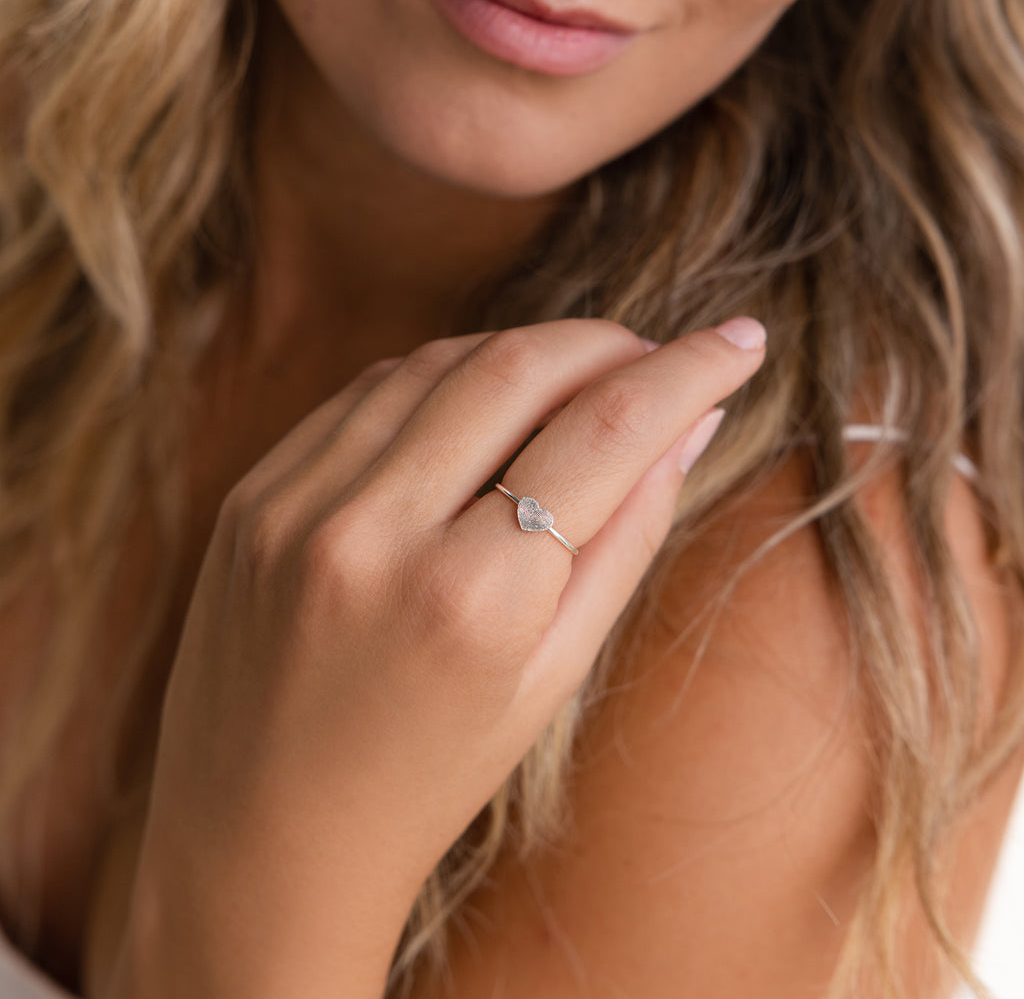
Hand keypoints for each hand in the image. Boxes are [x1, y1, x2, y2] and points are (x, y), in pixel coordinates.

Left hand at [112, 317, 765, 997]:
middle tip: (653, 356)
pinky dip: (439, 378)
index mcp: (472, 599)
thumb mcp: (551, 675)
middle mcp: (374, 533)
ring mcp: (297, 505)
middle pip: (518, 368)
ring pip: (437, 363)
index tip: (740, 341)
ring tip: (572, 381)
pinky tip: (477, 402)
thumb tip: (688, 425)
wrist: (265, 833)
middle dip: (605, 343)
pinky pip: (366, 394)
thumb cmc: (430, 774)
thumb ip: (627, 539)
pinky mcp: (254, 493)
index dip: (688, 371)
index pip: (606, 433)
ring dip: (524, 353)